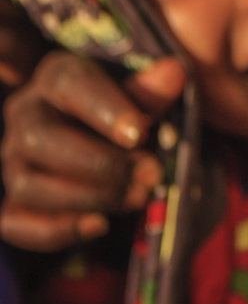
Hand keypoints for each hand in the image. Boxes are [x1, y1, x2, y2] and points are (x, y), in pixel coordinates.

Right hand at [1, 54, 183, 250]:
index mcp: (57, 77)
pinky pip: (14, 223)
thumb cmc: (129, 113)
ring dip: (87, 197)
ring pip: (27, 184)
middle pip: (38, 139)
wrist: (110, 144)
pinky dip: (56, 230)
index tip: (139, 134)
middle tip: (150, 175)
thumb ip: (153, 91)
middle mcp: (25, 114)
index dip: (103, 109)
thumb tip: (174, 73)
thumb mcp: (143, 98)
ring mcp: (13, 160)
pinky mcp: (11, 200)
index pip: (68, 83)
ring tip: (137, 198)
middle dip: (100, 164)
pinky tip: (98, 226)